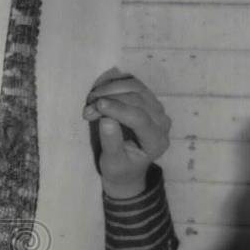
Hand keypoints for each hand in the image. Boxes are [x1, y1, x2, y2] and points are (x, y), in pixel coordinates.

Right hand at [83, 67, 171, 197]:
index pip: (140, 119)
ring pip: (135, 86)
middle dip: (109, 100)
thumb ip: (111, 143)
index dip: (118, 109)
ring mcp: (157, 108)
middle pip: (137, 99)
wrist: (128, 166)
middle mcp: (162, 122)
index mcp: (156, 141)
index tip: (96, 105)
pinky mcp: (148, 99)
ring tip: (91, 100)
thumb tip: (106, 119)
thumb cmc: (120, 167)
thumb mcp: (113, 163)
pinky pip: (132, 83)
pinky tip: (99, 92)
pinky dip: (114, 84)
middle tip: (87, 109)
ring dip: (110, 89)